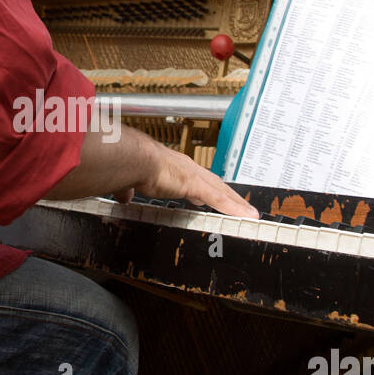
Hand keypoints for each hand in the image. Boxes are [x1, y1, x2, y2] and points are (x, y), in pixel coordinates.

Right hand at [128, 145, 257, 217]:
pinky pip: (221, 199)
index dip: (204, 186)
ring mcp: (194, 176)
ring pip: (222, 191)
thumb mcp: (129, 181)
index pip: (194, 178)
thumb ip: (129, 189)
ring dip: (237, 202)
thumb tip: (124, 196)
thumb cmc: (128, 165)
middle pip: (214, 183)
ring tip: (249, 213)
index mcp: (171, 167)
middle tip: (239, 204)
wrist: (131, 158)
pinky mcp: (197, 185)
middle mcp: (186, 168)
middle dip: (227, 194)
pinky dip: (236, 208)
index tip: (208, 195)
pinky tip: (247, 216)